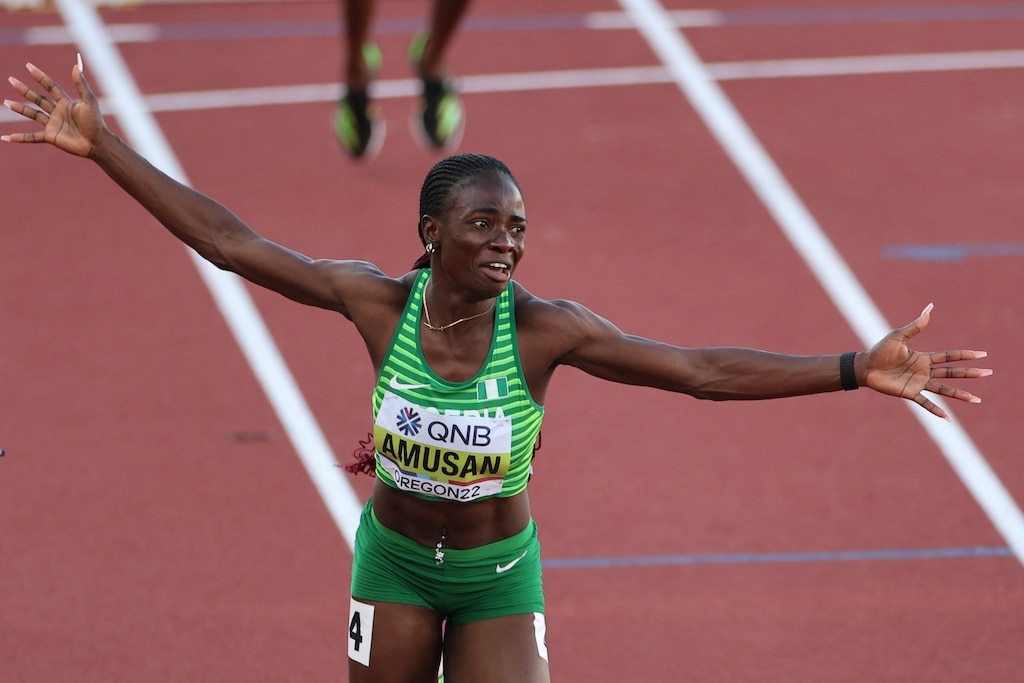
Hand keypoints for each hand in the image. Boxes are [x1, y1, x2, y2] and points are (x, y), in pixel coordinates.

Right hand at [3, 58, 107, 156]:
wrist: (97, 142)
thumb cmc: (96, 122)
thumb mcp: (89, 101)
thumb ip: (81, 84)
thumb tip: (76, 65)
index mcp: (66, 103)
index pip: (51, 87)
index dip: (40, 77)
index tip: (28, 66)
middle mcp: (58, 113)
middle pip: (38, 99)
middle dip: (24, 90)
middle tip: (10, 80)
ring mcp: (54, 125)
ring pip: (33, 115)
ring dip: (20, 109)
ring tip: (7, 103)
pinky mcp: (51, 137)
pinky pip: (33, 137)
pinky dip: (21, 137)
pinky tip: (8, 137)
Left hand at [864, 303, 991, 419]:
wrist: (865, 366)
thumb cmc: (880, 351)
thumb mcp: (898, 336)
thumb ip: (915, 326)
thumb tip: (929, 307)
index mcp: (923, 358)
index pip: (949, 356)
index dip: (965, 355)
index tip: (982, 355)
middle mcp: (924, 371)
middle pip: (952, 372)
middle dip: (970, 373)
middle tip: (988, 373)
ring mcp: (918, 383)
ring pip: (944, 390)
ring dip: (960, 394)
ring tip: (976, 400)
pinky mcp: (909, 393)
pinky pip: (925, 403)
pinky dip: (936, 410)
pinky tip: (948, 418)